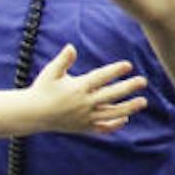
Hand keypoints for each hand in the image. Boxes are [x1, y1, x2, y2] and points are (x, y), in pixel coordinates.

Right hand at [25, 44, 147, 134]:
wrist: (31, 114)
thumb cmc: (42, 89)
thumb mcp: (51, 72)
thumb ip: (63, 60)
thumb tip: (71, 47)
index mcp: (77, 88)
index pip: (100, 78)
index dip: (114, 71)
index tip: (128, 65)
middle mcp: (82, 103)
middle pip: (110, 95)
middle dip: (127, 88)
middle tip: (143, 81)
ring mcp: (84, 117)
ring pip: (110, 114)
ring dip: (128, 108)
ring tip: (143, 102)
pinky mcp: (82, 127)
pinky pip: (101, 128)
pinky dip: (114, 125)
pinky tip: (126, 119)